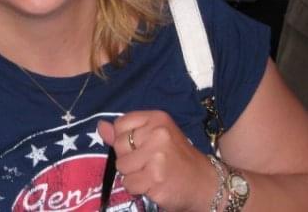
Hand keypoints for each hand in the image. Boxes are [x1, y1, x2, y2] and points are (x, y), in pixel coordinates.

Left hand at [98, 111, 217, 211]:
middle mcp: (158, 134)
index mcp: (157, 118)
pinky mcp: (156, 179)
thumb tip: (101, 126)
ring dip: (132, 175)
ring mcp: (157, 157)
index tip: (141, 146)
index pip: (120, 124)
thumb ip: (127, 132)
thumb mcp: (155, 137)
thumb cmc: (178, 159)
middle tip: (148, 163)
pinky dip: (138, 188)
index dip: (125, 139)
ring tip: (151, 174)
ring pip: (122, 167)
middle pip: (119, 145)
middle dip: (128, 158)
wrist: (206, 184)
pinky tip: (153, 185)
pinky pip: (129, 184)